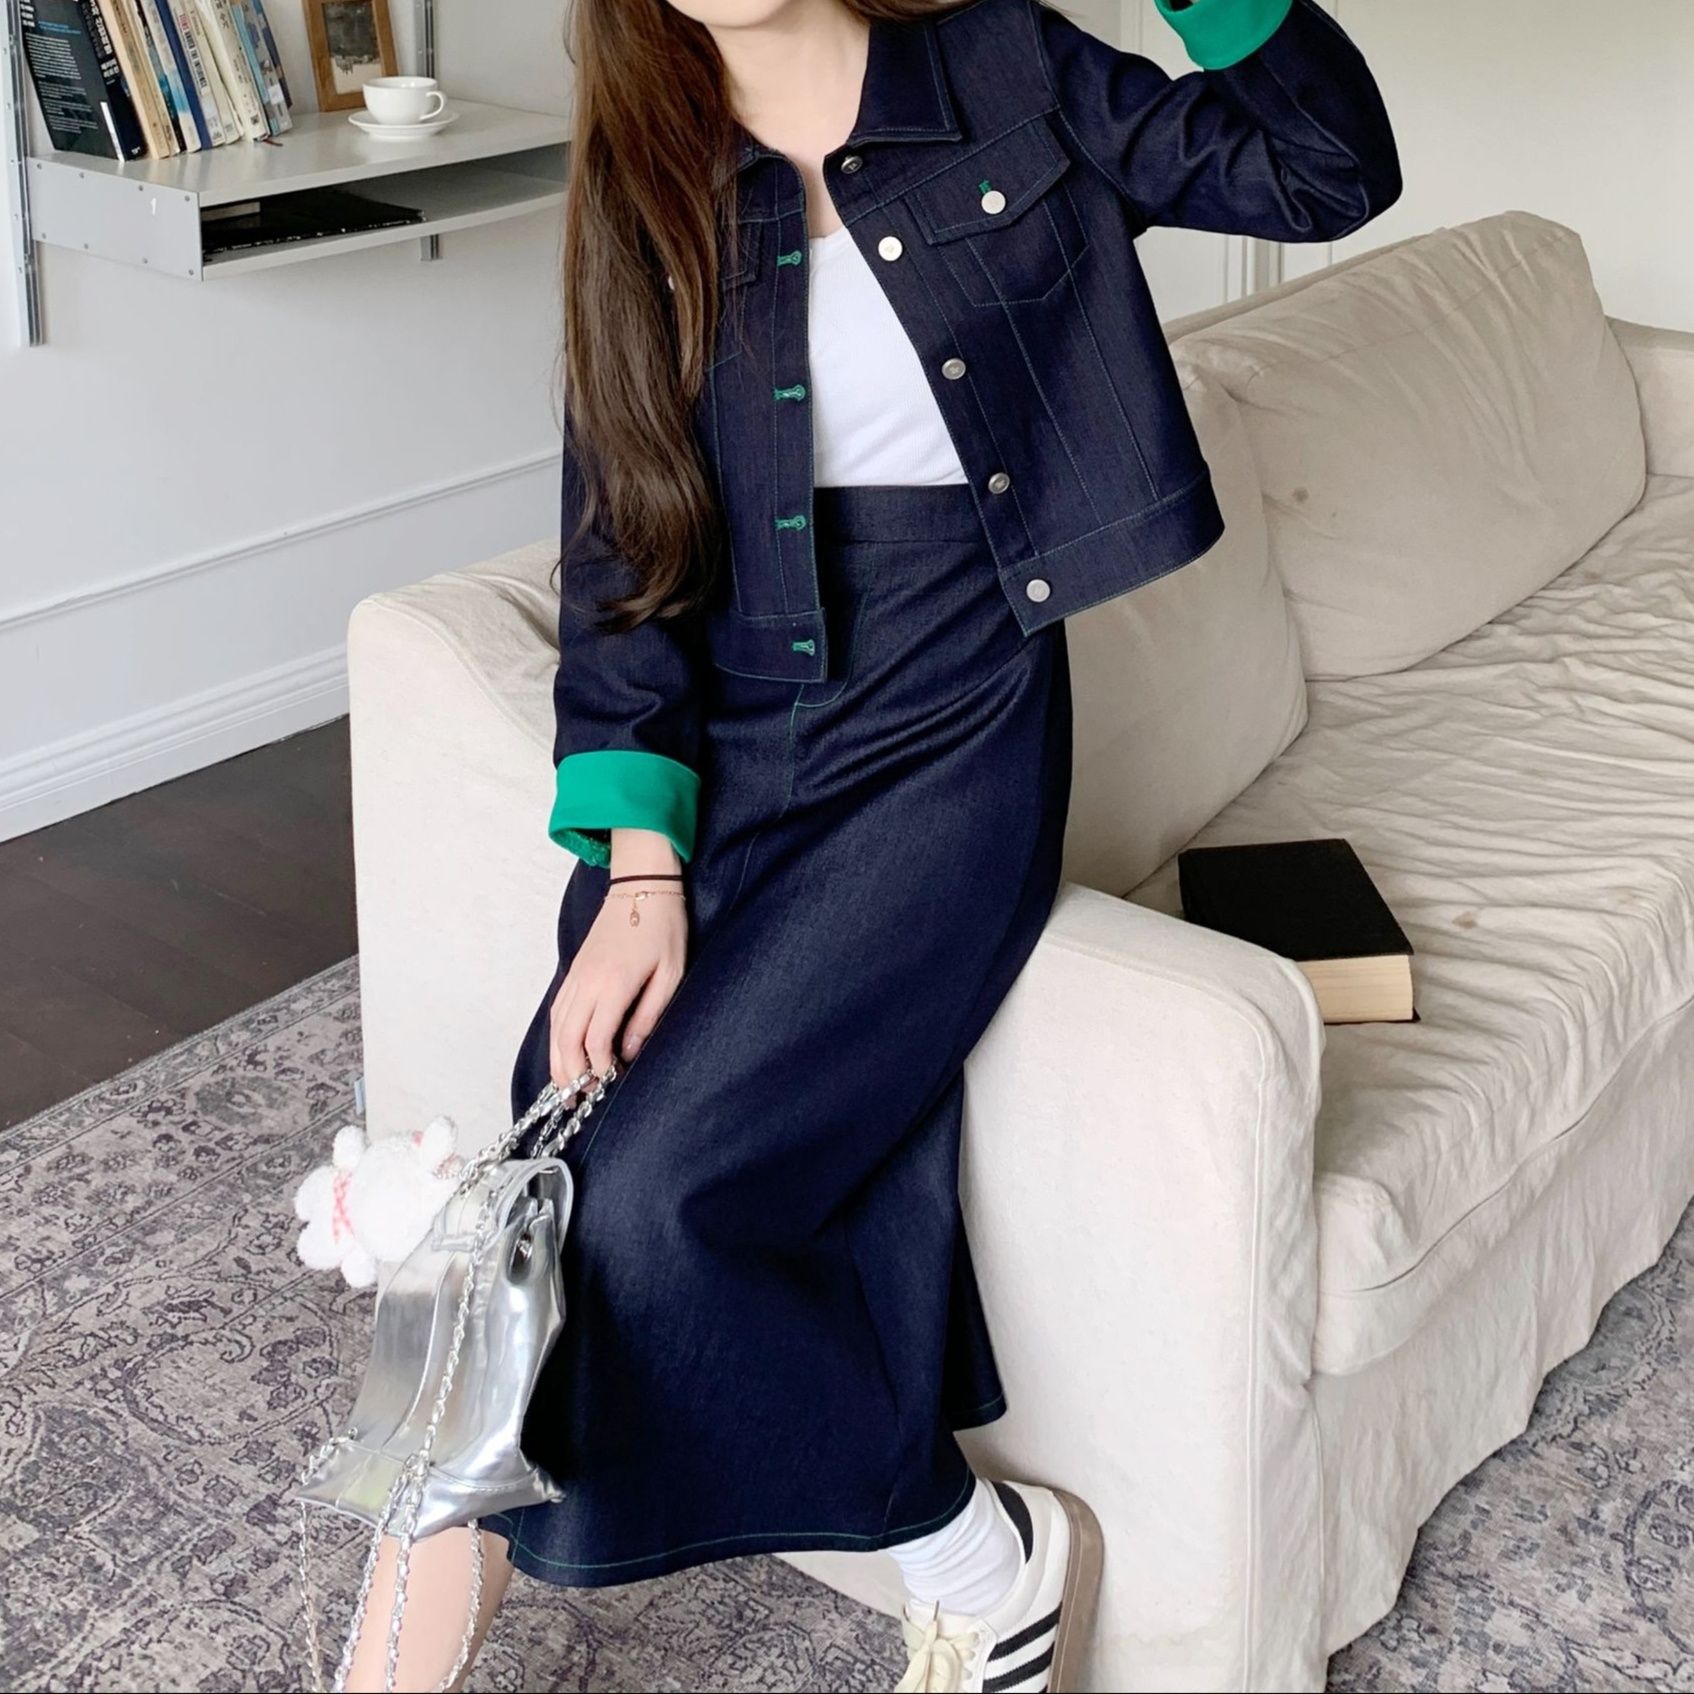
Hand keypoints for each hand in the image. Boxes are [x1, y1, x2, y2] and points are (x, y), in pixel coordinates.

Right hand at [549, 831, 687, 1081]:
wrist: (641, 884)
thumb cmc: (664, 927)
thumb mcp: (671, 973)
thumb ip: (649, 1015)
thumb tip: (628, 1053)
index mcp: (614, 983)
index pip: (596, 1040)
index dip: (598, 1068)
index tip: (609, 1084)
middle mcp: (587, 982)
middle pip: (567, 1039)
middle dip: (569, 1074)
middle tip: (576, 1101)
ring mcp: (576, 975)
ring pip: (556, 1027)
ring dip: (557, 1059)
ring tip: (564, 1087)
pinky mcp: (574, 969)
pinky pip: (557, 1010)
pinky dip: (555, 1036)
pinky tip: (561, 1052)